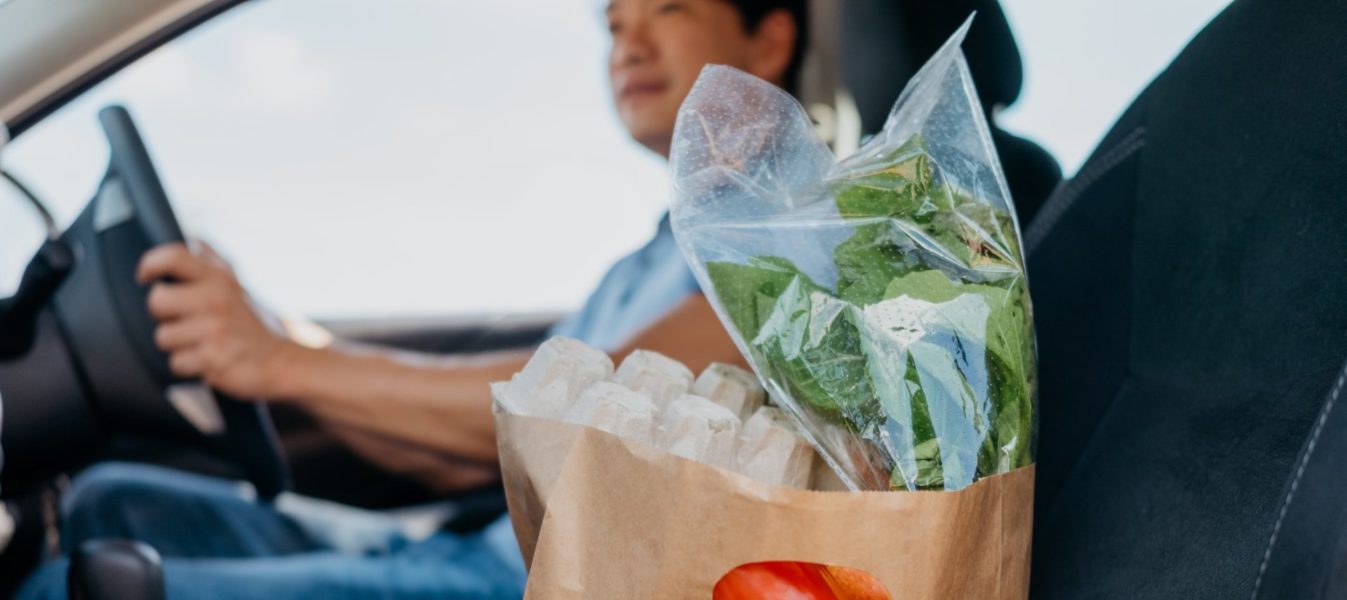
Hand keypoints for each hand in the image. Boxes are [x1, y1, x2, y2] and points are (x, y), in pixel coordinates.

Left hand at [136, 241, 295, 398]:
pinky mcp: (212, 358)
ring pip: (163, 336)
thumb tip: (190, 238)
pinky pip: (176, 362)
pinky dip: (189, 365)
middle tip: (185, 319)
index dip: (151, 264)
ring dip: (178, 344)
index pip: (173, 257)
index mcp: (219, 278)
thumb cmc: (251, 323)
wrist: (279, 361)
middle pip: (156, 300)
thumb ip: (210, 261)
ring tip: (202, 342)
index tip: (146, 276)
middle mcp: (215, 299)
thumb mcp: (235, 285)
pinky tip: (208, 359)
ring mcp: (214, 330)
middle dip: (164, 315)